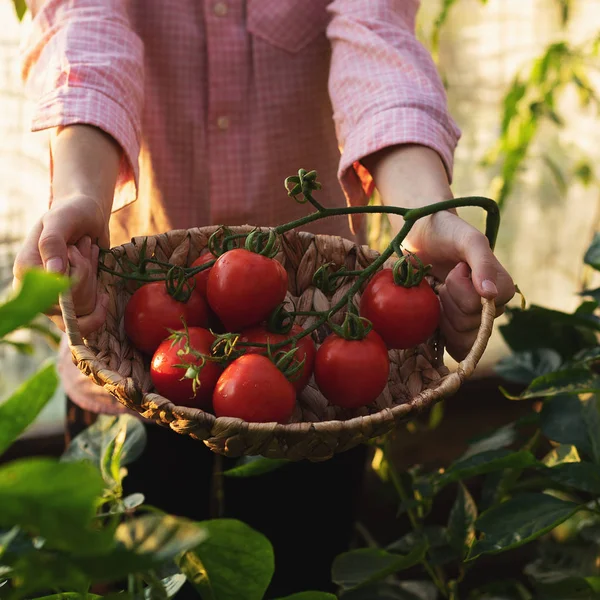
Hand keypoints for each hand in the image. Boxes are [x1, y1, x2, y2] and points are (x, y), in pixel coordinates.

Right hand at [13, 124, 119, 334]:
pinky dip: (99, 302)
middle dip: (86, 275)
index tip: (75, 250)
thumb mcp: (61, 220)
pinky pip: (88, 317)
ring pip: (81, 311)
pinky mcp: (71, 306)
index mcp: (26, 270)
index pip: (53, 292)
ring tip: (88, 254)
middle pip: (69, 305)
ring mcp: (54, 300)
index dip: (74, 276)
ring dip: (93, 281)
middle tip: (83, 246)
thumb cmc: (72, 213)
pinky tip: (102, 287)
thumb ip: (53, 242)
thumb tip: (54, 272)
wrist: (87, 216)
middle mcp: (36, 290)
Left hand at [404, 210, 514, 359]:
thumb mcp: (468, 240)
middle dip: (451, 300)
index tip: (457, 268)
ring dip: (443, 314)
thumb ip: (482, 263)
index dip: (468, 291)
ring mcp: (471, 318)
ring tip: (439, 292)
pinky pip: (457, 347)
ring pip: (462, 336)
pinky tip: (434, 316)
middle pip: (474, 323)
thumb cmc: (447, 233)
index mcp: (500, 285)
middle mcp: (490, 305)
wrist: (420, 235)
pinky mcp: (453, 327)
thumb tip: (490, 294)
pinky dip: (442, 334)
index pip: (493, 306)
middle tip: (444, 280)